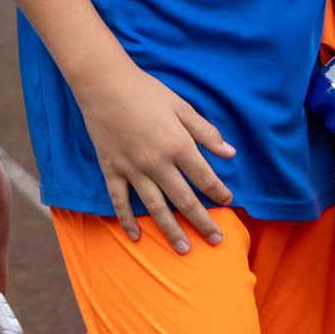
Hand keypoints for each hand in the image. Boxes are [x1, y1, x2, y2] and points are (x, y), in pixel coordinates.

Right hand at [76, 60, 235, 250]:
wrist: (105, 84)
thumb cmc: (146, 91)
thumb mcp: (182, 107)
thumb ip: (206, 132)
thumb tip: (229, 153)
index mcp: (178, 146)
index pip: (205, 178)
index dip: (219, 193)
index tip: (228, 202)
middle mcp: (157, 163)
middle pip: (184, 200)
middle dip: (202, 223)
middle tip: (215, 241)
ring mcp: (132, 169)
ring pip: (155, 208)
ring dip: (171, 231)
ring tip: (184, 249)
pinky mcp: (111, 169)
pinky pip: (120, 201)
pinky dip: (127, 220)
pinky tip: (136, 236)